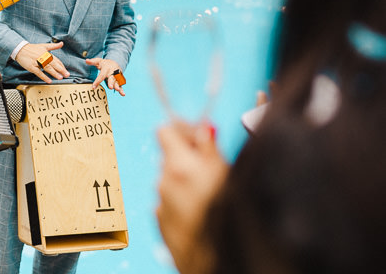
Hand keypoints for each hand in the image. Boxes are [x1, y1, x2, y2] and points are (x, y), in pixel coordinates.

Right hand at [15, 42, 69, 82]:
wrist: (20, 49)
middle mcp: (43, 57)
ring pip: (47, 68)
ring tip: (60, 77)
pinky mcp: (31, 67)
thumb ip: (54, 46)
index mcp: (46, 53)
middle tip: (66, 74)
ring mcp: (37, 62)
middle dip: (61, 70)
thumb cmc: (32, 48)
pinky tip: (48, 80)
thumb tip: (61, 43)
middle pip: (53, 64)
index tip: (66, 70)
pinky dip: (44, 76)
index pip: (56, 60)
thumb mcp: (44, 45)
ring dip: (54, 73)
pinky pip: (39, 72)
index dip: (61, 66)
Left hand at [84, 57, 125, 95]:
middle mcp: (112, 72)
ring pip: (117, 82)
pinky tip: (123, 94)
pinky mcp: (119, 80)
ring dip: (117, 86)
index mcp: (107, 68)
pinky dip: (122, 89)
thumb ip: (92, 61)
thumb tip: (86, 60)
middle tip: (110, 87)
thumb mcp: (98, 61)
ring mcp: (116, 76)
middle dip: (111, 83)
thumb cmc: (104, 63)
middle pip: (111, 78)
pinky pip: (121, 85)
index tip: (93, 87)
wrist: (115, 62)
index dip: (97, 81)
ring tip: (117, 90)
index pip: (101, 75)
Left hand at [156, 122, 226, 273]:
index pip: (165, 131)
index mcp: (178, 166)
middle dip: (188, 159)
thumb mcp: (227, 175)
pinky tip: (202, 214)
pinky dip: (183, 203)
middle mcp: (163, 182)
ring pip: (171, 182)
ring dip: (187, 183)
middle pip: (169, 157)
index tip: (199, 138)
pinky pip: (169, 203)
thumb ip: (210, 149)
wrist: (215, 262)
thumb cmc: (228, 217)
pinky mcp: (160, 223)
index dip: (183, 131)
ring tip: (212, 196)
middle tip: (212, 168)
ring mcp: (160, 203)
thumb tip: (204, 128)